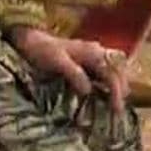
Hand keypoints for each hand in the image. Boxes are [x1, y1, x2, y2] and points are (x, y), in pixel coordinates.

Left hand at [12, 28, 130, 113]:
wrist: (29, 40)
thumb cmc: (42, 50)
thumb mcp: (57, 62)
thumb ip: (74, 74)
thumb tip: (88, 90)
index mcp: (92, 52)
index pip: (112, 73)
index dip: (116, 91)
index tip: (117, 109)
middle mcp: (96, 52)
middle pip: (117, 71)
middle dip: (121, 90)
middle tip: (119, 110)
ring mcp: (91, 55)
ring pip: (112, 70)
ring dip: (116, 86)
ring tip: (115, 103)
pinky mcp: (85, 61)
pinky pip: (102, 72)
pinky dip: (106, 83)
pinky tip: (103, 94)